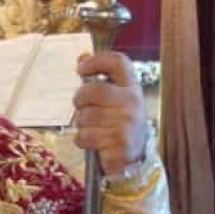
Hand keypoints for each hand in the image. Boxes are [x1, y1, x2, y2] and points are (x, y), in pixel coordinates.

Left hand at [73, 51, 146, 175]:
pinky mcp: (120, 144)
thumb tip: (82, 56)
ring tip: (91, 128)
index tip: (80, 69)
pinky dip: (82, 140)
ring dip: (81, 124)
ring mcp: (128, 123)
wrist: (135, 157)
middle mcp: (132, 102)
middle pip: (93, 90)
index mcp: (131, 87)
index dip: (97, 61)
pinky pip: (85, 137)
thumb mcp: (114, 97)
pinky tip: (93, 142)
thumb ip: (99, 78)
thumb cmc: (118, 121)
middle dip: (79, 99)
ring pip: (85, 116)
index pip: (118, 62)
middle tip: (80, 107)